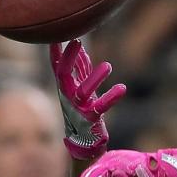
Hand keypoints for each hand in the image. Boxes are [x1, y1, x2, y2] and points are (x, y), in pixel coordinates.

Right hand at [50, 40, 125, 159]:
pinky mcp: (92, 117)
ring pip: (83, 91)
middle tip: (76, 41)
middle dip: (69, 58)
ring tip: (108, 65)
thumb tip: (81, 47)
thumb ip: (80, 69)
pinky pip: (101, 106)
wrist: (83, 141)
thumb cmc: (81, 110)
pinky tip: (122, 87)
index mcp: (64, 87)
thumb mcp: (79, 87)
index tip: (56, 35)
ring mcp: (79, 108)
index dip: (55, 52)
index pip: (56, 67)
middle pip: (63, 75)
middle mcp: (68, 96)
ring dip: (95, 78)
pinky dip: (112, 97)